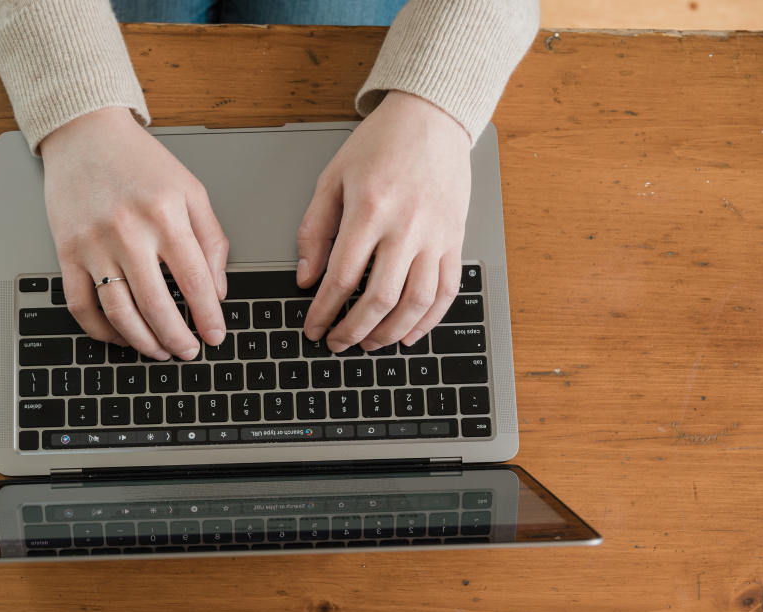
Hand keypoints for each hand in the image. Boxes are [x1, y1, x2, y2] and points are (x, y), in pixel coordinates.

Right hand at [40, 107, 228, 360]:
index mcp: (165, 214)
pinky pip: (81, 305)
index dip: (207, 316)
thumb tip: (217, 290)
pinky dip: (101, 330)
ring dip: (142, 341)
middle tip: (189, 352)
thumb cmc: (141, 162)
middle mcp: (128, 231)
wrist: (86, 134)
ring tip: (159, 351)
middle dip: (177, 338)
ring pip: (119, 312)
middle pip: (157, 304)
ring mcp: (94, 244)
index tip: (216, 336)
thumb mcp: (190, 191)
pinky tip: (120, 336)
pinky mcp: (67, 251)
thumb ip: (211, 240)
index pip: (194, 281)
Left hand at [296, 90, 471, 351]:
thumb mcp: (333, 179)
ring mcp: (436, 235)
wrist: (432, 118)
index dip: (324, 311)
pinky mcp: (456, 239)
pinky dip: (428, 320)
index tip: (313, 328)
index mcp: (370, 209)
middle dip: (354, 330)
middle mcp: (406, 226)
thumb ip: (315, 230)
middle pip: (380, 298)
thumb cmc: (381, 145)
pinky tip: (409, 334)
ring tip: (369, 343)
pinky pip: (447, 291)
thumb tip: (306, 278)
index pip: (343, 277)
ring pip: (416, 302)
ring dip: (389, 333)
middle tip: (337, 343)